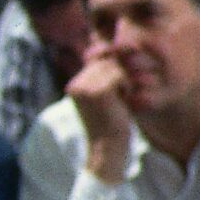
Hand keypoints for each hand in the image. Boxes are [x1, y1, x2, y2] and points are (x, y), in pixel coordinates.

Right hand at [67, 47, 135, 180]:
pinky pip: (119, 75)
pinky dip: (126, 87)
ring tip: (120, 101)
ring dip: (124, 82)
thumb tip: (115, 49)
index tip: (117, 93)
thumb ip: (106, 76)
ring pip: (114, 67)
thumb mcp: (106, 98)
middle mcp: (75, 84)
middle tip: (119, 99)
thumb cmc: (111, 125)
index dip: (115, 72)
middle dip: (120, 77)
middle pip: (107, 62)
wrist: (107, 150)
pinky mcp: (97, 91)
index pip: (99, 60)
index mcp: (74, 85)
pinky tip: (122, 102)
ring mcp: (84, 87)